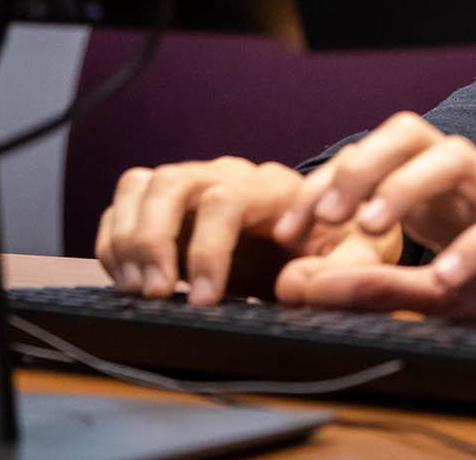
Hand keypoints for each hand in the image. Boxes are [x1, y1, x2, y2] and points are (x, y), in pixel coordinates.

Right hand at [96, 156, 401, 305]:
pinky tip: (129, 281)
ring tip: (140, 291)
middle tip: (156, 293)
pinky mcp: (167, 206)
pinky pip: (124, 206)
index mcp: (271, 186)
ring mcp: (192, 186)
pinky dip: (114, 241)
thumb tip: (295, 287)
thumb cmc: (342, 237)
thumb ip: (341, 267)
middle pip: (171, 183)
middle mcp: (226, 175)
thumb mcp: (361, 251)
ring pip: (140, 186)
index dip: (208, 250)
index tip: (205, 300)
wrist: (326, 230)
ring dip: (128, 239)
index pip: (224, 200)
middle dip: (154, 240)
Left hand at [268, 113, 475, 333]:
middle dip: (358, 164)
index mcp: (441, 196)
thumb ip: (378, 288)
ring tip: (374, 228)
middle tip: (323, 217)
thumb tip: (301, 282)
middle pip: (409, 133)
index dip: (324, 185)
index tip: (285, 234)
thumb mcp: (441, 297)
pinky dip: (473, 247)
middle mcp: (471, 185)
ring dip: (406, 184)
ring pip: (455, 156)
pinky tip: (447, 280)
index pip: (375, 160)